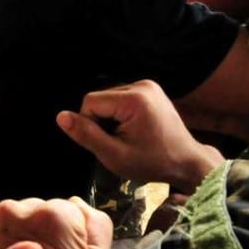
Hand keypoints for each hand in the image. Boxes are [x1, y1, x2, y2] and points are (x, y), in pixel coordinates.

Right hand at [57, 79, 223, 193]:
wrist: (187, 162)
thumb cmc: (152, 163)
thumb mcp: (114, 155)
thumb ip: (86, 135)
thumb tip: (61, 117)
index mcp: (133, 98)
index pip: (90, 102)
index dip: (91, 125)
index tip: (108, 144)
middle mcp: (141, 84)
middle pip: (100, 99)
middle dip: (102, 122)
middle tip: (120, 143)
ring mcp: (148, 86)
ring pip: (109, 100)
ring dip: (110, 119)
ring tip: (128, 138)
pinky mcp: (151, 90)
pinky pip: (121, 99)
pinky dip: (120, 115)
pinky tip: (134, 130)